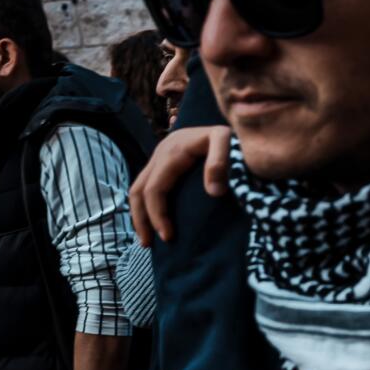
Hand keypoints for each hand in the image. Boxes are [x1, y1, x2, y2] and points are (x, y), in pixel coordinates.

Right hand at [131, 127, 229, 245]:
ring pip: (138, 188)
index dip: (157, 214)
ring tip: (147, 239)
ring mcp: (159, 157)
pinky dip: (146, 205)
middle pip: (138, 190)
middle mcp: (160, 153)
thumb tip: (213, 192)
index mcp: (172, 152)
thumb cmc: (231, 136)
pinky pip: (147, 185)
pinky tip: (153, 220)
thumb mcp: (227, 141)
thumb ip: (220, 163)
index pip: (154, 189)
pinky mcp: (164, 162)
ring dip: (139, 214)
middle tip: (148, 245)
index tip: (168, 237)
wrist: (229, 123)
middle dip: (141, 219)